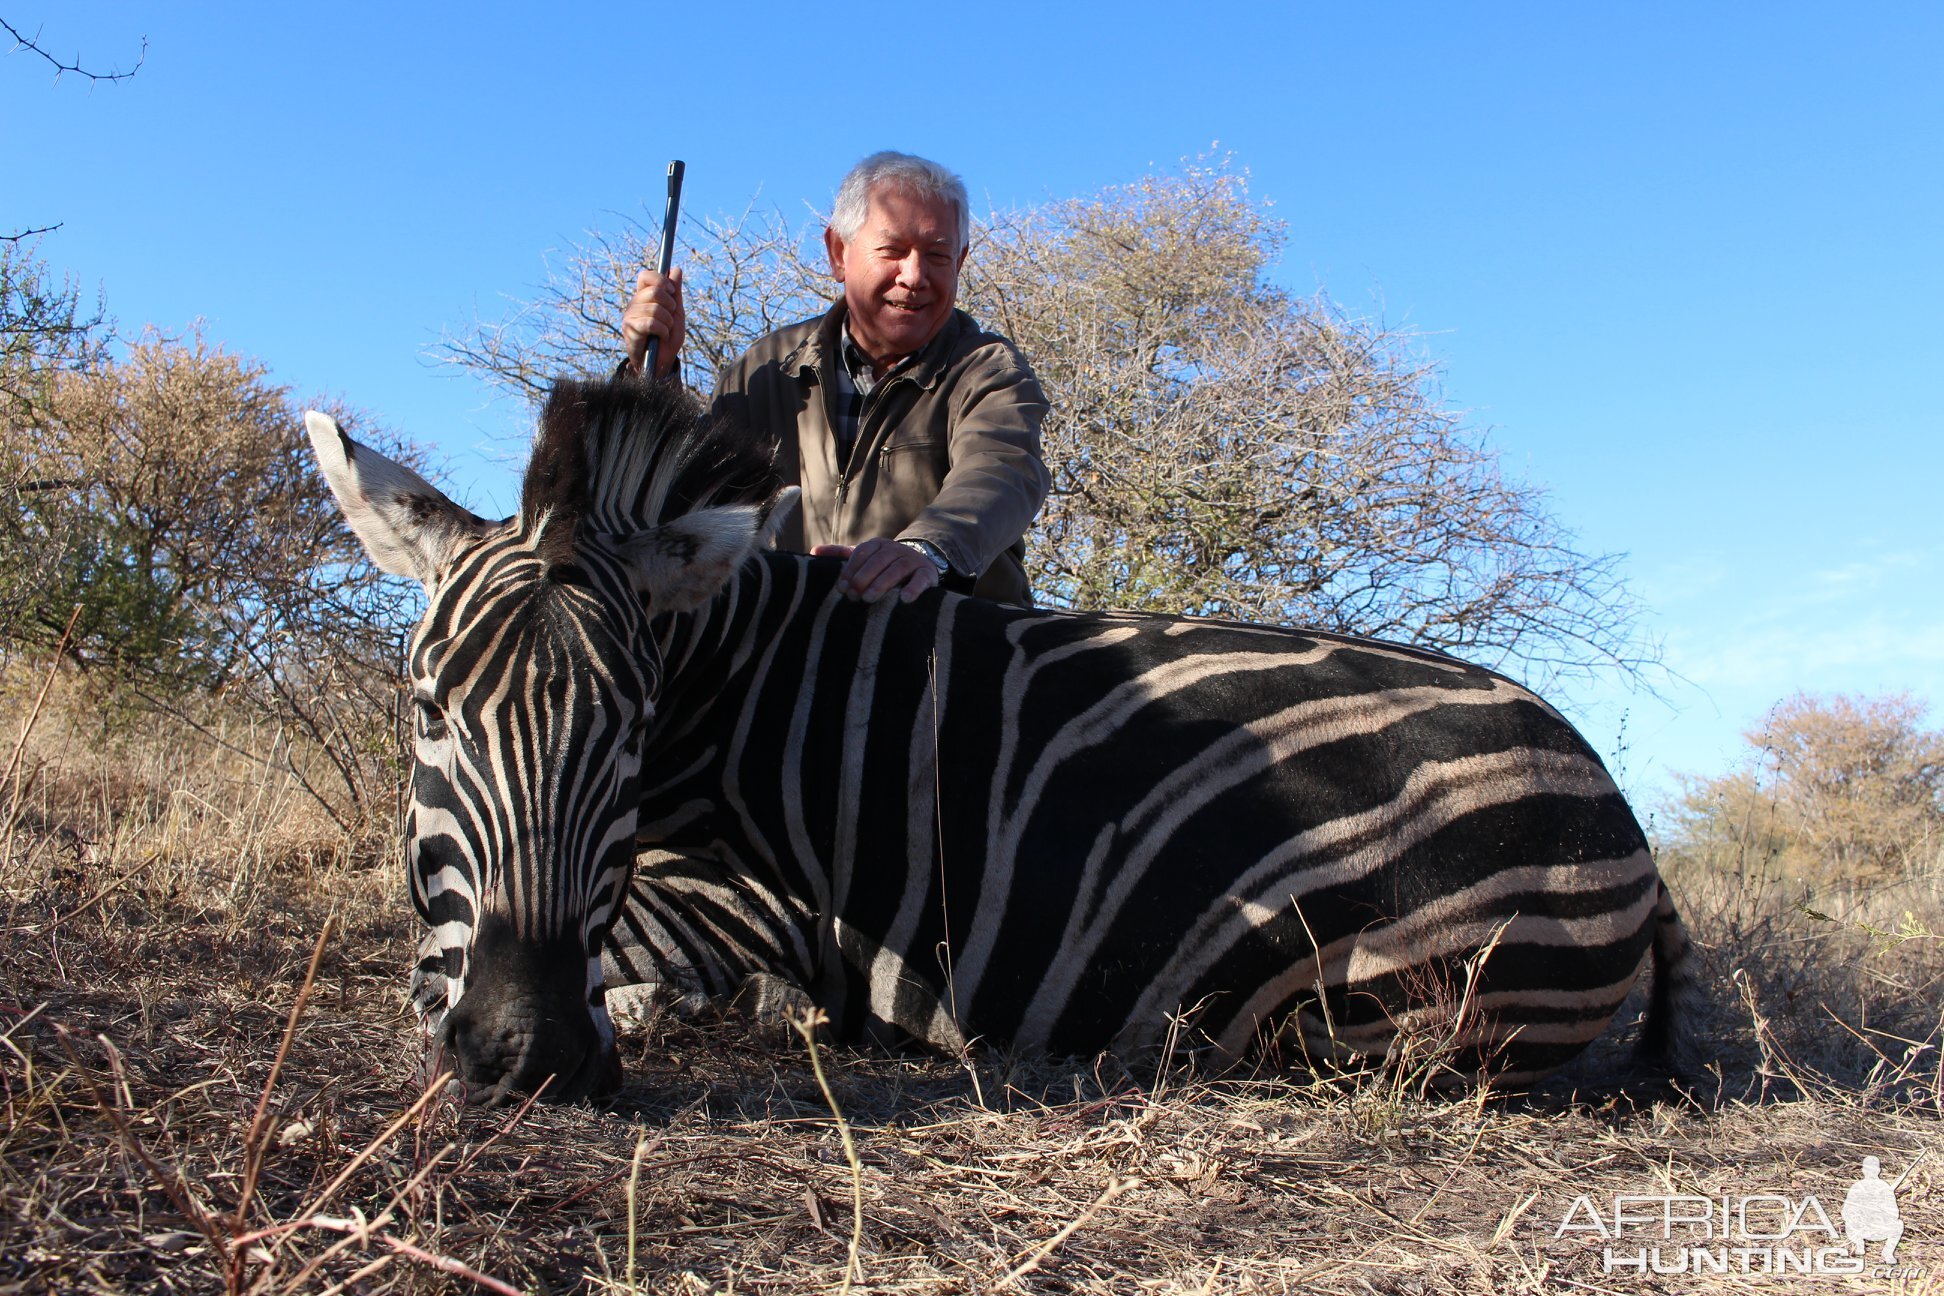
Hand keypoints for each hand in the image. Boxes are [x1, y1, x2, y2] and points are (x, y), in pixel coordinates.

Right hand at [621, 267, 685, 377]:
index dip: (661, 281)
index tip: (672, 292)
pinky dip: (663, 330)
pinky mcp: (630, 329)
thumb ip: (675, 292)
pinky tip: (661, 337)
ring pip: (656, 309)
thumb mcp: (676, 312)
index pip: (646, 276)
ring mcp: (629, 316)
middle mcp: (633, 304)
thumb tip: (676, 269)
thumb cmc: (667, 338)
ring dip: (668, 322)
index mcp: (643, 297)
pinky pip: (651, 322)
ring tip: (665, 330)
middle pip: (655, 291)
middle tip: (670, 318)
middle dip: (671, 305)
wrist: (661, 362)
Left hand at [813, 539, 938, 603]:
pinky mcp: (927, 573)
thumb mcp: (865, 558)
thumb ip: (841, 555)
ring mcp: (912, 560)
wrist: (919, 566)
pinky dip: (913, 588)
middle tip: (854, 596)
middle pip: (879, 560)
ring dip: (883, 583)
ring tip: (870, 598)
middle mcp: (895, 549)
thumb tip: (813, 551)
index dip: (851, 570)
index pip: (862, 553)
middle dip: (864, 578)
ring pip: (897, 569)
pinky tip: (904, 599)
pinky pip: (921, 579)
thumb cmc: (885, 565)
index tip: (841, 588)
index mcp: (878, 544)